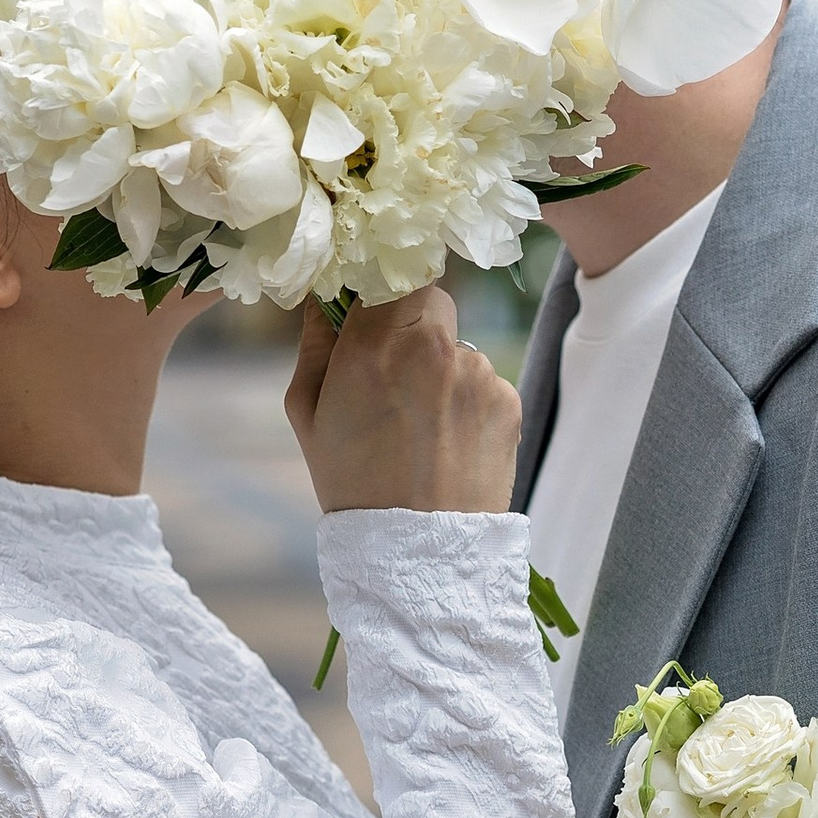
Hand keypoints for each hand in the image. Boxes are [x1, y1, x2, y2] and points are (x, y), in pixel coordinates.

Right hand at [286, 288, 520, 515]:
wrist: (418, 552)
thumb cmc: (352, 482)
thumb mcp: (308, 413)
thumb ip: (316, 340)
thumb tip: (323, 293)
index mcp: (379, 341)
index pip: (392, 265)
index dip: (382, 277)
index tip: (369, 298)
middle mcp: (437, 345)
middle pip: (429, 296)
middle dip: (410, 321)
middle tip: (390, 370)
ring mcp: (480, 373)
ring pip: (457, 344)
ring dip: (439, 367)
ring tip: (419, 426)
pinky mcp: (509, 401)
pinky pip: (482, 382)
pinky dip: (465, 401)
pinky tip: (446, 442)